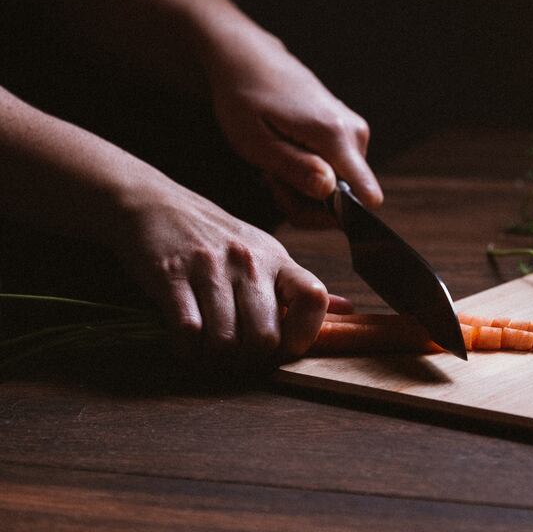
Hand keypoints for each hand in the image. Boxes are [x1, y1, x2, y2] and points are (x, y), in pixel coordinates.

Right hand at [114, 181, 334, 366]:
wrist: (154, 203)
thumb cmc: (214, 237)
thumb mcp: (264, 254)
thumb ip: (299, 288)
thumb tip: (347, 310)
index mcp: (277, 259)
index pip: (313, 297)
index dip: (303, 335)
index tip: (283, 346)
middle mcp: (249, 262)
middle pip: (266, 337)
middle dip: (249, 360)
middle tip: (235, 357)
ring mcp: (210, 268)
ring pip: (226, 342)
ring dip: (215, 359)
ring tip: (208, 351)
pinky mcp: (170, 276)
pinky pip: (187, 332)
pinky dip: (186, 349)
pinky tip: (185, 342)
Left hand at [203, 28, 381, 226]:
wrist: (250, 61)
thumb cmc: (244, 99)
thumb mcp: (254, 141)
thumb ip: (294, 168)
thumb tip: (330, 192)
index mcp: (334, 135)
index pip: (366, 195)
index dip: (331, 215)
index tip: (292, 202)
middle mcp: (355, 133)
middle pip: (348, 200)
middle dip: (307, 203)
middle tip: (271, 181)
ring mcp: (356, 131)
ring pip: (341, 188)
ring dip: (304, 189)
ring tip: (274, 165)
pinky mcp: (351, 132)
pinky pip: (339, 172)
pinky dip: (310, 174)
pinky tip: (287, 156)